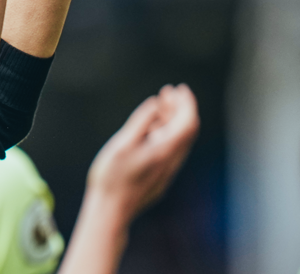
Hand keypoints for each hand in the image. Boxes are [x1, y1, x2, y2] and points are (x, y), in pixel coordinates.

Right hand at [86, 84, 199, 222]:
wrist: (111, 211)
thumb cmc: (112, 177)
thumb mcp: (122, 144)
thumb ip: (140, 122)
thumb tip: (156, 103)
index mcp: (164, 151)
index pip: (188, 122)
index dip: (187, 103)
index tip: (178, 88)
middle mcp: (172, 160)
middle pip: (187, 129)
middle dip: (180, 107)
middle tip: (166, 91)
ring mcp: (168, 170)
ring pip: (179, 139)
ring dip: (173, 119)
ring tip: (159, 106)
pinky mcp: (161, 176)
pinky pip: (172, 148)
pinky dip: (167, 132)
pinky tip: (152, 129)